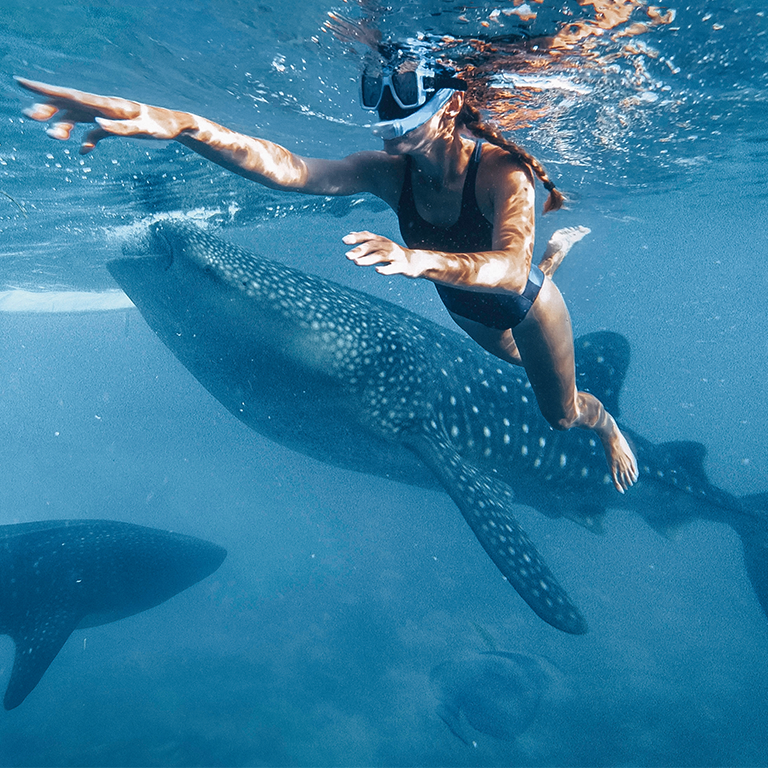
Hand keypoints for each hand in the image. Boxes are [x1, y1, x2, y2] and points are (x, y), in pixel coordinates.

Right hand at [16, 77, 192, 154]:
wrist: (177, 125)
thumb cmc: (162, 127)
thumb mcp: (144, 130)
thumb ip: (121, 129)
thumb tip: (97, 126)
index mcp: (108, 105)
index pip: (71, 96)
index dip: (45, 90)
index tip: (21, 82)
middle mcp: (104, 106)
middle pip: (69, 104)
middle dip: (47, 108)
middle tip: (27, 115)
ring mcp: (108, 115)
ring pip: (79, 117)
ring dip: (64, 125)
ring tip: (53, 137)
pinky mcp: (115, 125)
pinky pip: (95, 131)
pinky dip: (88, 140)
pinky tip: (83, 152)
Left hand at [343, 231, 428, 277]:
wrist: (416, 262)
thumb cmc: (395, 254)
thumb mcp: (381, 244)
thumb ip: (366, 240)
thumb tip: (350, 233)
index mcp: (382, 241)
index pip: (368, 236)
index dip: (357, 237)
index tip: (344, 240)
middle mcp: (388, 246)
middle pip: (372, 246)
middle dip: (359, 250)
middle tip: (347, 256)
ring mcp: (395, 256)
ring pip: (380, 256)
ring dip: (368, 259)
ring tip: (356, 262)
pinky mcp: (402, 266)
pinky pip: (393, 268)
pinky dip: (386, 269)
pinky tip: (377, 270)